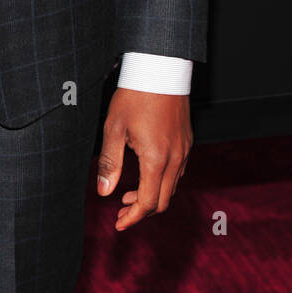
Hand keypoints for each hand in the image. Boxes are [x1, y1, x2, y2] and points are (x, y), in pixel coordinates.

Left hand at [96, 88, 191, 229]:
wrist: (161, 69)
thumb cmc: (134, 95)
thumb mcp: (114, 128)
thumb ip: (110, 162)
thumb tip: (104, 192)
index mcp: (156, 158)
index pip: (149, 202)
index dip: (133, 217)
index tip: (118, 223)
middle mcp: (176, 158)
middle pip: (163, 200)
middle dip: (142, 211)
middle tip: (121, 212)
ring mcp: (184, 150)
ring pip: (172, 187)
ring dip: (153, 197)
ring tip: (129, 195)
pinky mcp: (187, 141)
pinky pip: (178, 172)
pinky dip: (162, 182)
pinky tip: (146, 175)